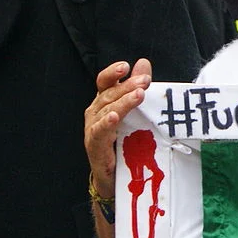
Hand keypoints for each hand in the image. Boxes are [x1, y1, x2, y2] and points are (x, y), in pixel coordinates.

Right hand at [84, 58, 152, 197]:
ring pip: (106, 111)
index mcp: (104, 101)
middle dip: (128, 86)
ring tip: (138, 95)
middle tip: (145, 80)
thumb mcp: (133, 111)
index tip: (126, 66)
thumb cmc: (123, 140)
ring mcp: (93, 128)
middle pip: (109, 94)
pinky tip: (114, 117)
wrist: (114, 175)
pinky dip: (106, 124)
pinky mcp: (94, 145)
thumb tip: (144, 62)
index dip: (112, 73)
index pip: (104, 82)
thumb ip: (136, 87)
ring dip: (123, 102)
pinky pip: (99, 132)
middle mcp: (95, 112)